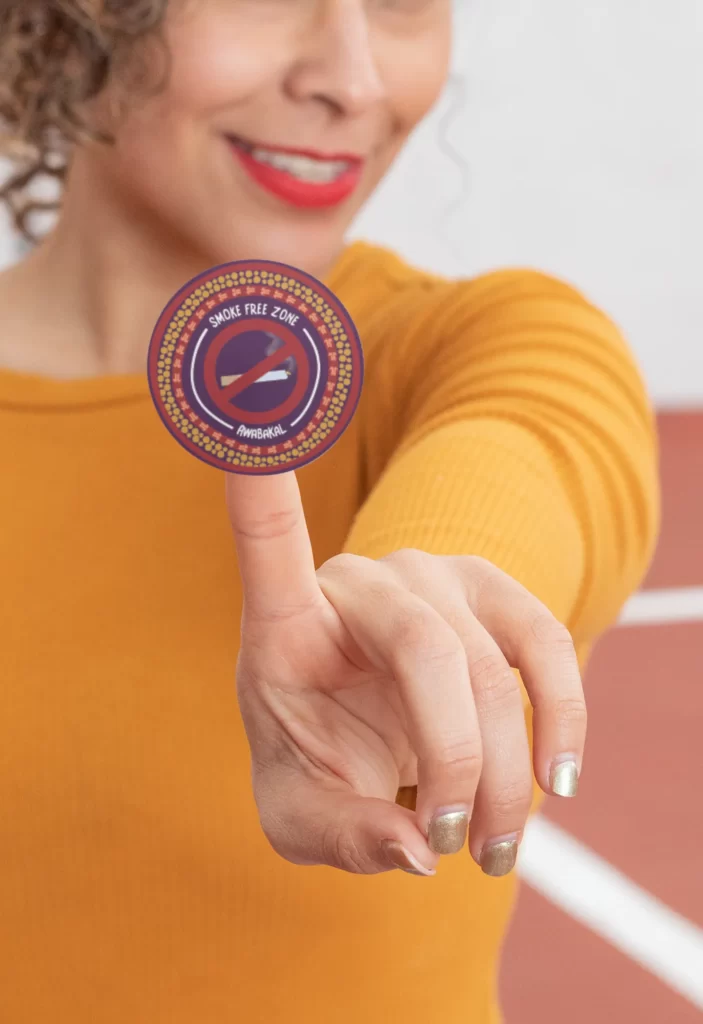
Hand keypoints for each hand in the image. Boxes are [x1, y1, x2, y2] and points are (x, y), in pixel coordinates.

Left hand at [226, 471, 585, 877]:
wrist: (373, 739)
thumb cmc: (319, 760)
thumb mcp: (302, 816)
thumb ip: (343, 836)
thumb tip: (417, 849)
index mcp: (286, 620)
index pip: (266, 535)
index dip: (258, 474)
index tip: (239, 398)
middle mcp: (360, 580)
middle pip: (427, 651)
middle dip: (459, 764)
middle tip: (460, 845)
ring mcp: (433, 578)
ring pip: (492, 665)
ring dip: (509, 772)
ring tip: (496, 845)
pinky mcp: (493, 595)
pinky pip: (546, 644)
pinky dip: (562, 717)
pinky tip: (560, 777)